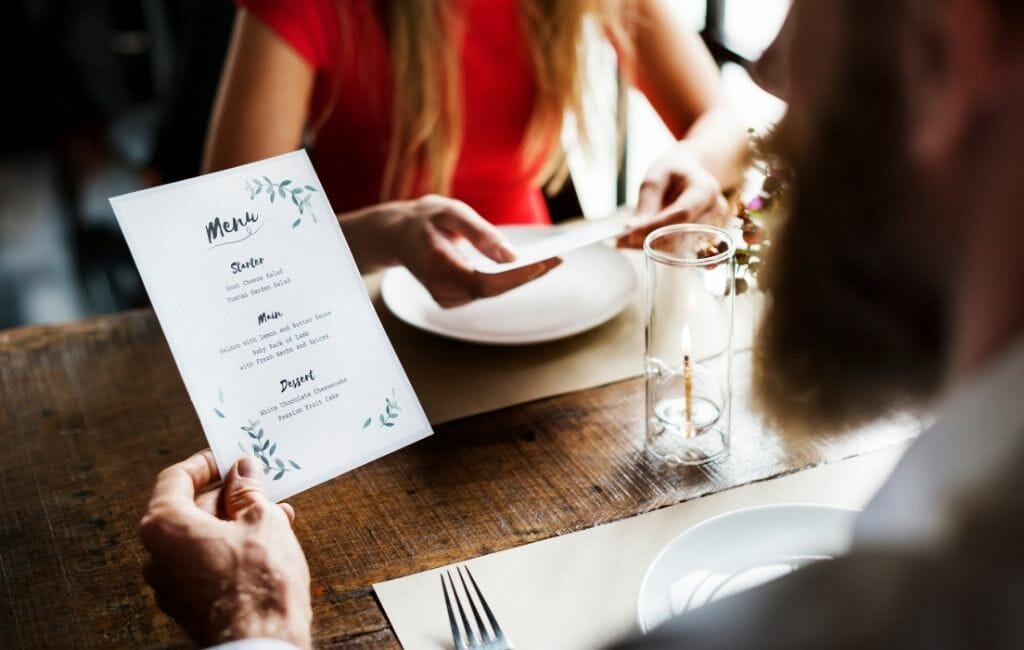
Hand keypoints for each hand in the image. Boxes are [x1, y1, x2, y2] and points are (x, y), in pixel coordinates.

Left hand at [138, 452, 311, 647]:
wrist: (260, 642)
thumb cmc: (258, 581)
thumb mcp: (262, 519)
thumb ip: (247, 491)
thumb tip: (243, 471)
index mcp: (165, 526)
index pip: (176, 478)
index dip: (206, 463)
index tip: (229, 457)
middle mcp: (157, 555)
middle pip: (189, 509)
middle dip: (228, 495)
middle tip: (260, 485)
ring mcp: (170, 585)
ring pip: (201, 538)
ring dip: (235, 522)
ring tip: (275, 514)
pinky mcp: (188, 606)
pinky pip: (205, 563)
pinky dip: (232, 548)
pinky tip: (267, 543)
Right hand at [393, 195, 560, 307]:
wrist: (396, 236)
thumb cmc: (425, 219)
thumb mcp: (450, 212)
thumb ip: (480, 233)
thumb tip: (511, 255)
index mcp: (436, 265)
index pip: (484, 281)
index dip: (516, 276)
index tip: (545, 263)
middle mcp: (440, 288)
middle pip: (493, 290)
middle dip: (527, 275)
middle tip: (559, 258)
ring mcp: (445, 298)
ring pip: (492, 292)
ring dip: (521, 278)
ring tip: (551, 260)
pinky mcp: (451, 300)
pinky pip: (486, 291)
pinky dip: (507, 280)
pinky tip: (528, 267)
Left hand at [617, 145, 728, 247]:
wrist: (691, 172)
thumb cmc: (673, 171)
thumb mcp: (656, 177)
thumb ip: (646, 203)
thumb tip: (633, 229)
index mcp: (706, 189)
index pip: (682, 214)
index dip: (656, 226)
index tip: (630, 233)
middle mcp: (715, 210)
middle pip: (681, 233)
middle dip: (649, 238)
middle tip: (620, 241)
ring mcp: (713, 226)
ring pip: (679, 245)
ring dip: (650, 245)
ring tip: (625, 240)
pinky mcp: (705, 237)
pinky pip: (679, 247)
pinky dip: (656, 246)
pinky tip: (639, 241)